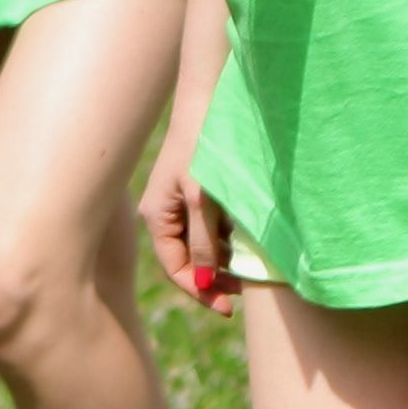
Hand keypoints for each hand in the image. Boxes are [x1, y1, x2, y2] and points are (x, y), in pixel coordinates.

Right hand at [143, 139, 236, 314]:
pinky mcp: (197, 192)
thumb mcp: (203, 199)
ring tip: (250, 268)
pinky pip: (210, 226)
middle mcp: (164, 213)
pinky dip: (228, 238)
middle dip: (214, 279)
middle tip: (244, 292)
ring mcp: (180, 202)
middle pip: (187, 261)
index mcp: (157, 217)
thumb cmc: (202, 147)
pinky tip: (248, 240)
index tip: (230, 308)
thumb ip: (202, 242)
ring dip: (224, 260)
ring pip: (201, 245)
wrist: (208, 100)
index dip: (201, 291)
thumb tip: (205, 280)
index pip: (175, 269)